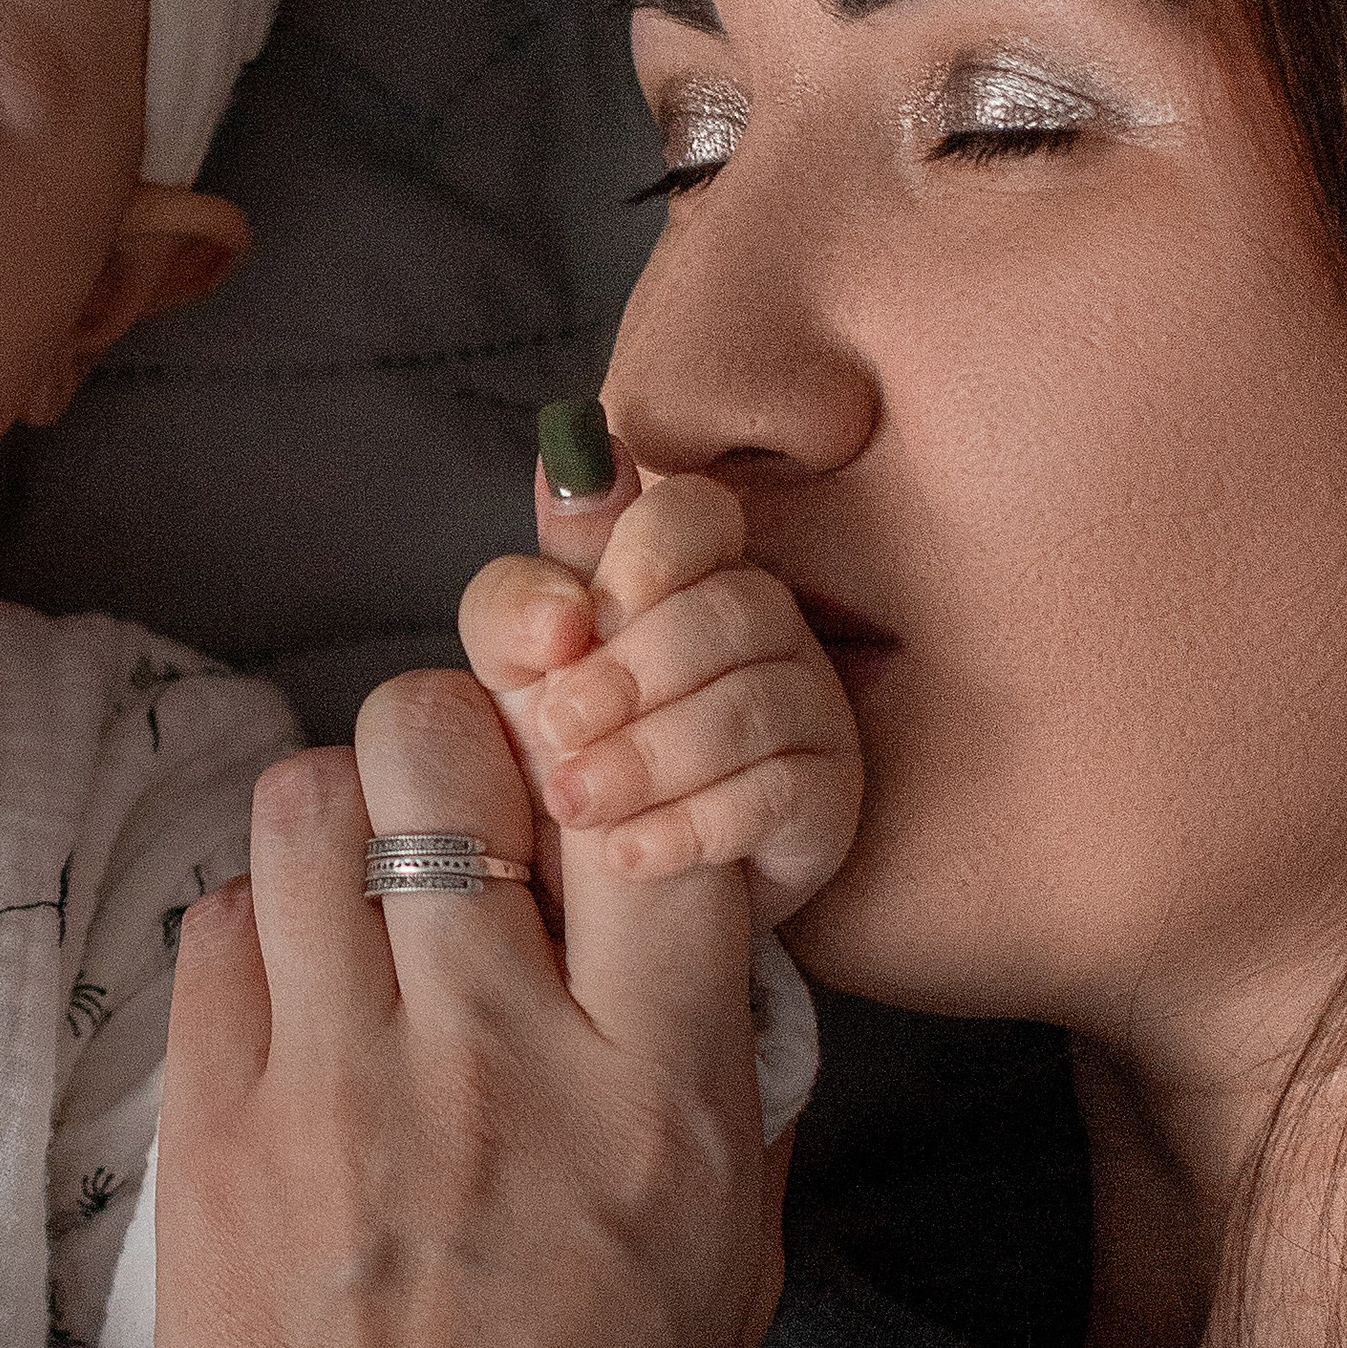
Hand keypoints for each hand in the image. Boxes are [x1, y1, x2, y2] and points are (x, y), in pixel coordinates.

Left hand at [44, 663, 782, 1347]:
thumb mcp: (732, 1290)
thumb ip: (724, 1094)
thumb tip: (704, 931)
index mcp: (655, 1106)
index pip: (659, 808)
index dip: (632, 761)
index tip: (614, 803)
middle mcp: (493, 1062)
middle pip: (446, 744)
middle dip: (465, 744)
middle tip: (474, 818)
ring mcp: (330, 1085)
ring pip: (307, 798)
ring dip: (351, 818)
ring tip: (377, 903)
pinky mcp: (206, 1127)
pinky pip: (218, 921)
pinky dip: (264, 928)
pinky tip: (301, 1006)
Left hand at [459, 445, 861, 929]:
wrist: (612, 869)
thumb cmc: (572, 749)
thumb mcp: (518, 679)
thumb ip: (524, 592)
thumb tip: (565, 478)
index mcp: (687, 569)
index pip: (697, 511)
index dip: (650, 551)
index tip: (584, 620)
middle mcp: (764, 621)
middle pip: (728, 611)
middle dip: (632, 673)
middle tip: (558, 730)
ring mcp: (808, 704)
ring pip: (750, 705)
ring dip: (650, 757)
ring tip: (576, 801)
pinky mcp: (828, 793)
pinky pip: (778, 794)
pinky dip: (693, 825)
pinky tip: (629, 854)